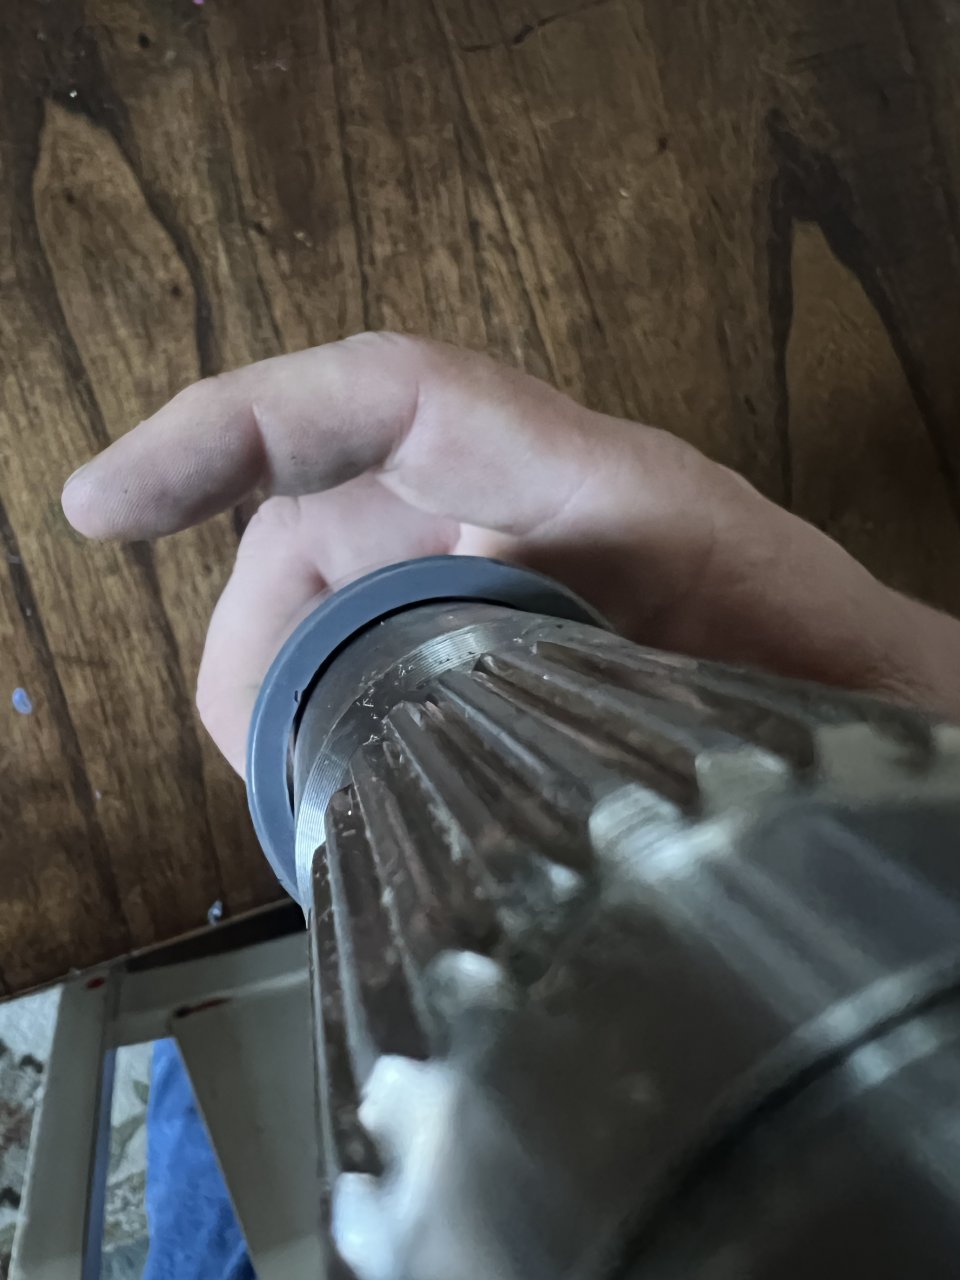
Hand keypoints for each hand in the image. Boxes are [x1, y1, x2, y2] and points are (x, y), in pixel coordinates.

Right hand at [62, 333, 959, 773]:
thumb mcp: (731, 682)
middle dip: (260, 632)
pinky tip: (337, 775)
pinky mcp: (495, 621)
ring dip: (288, 682)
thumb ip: (604, 662)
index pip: (382, 401)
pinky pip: (370, 634)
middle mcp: (526, 499)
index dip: (228, 430)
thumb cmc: (831, 683)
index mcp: (591, 484)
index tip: (107, 501)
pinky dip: (329, 698)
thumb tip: (452, 668)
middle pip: (323, 512)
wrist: (876, 717)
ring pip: (330, 585)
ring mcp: (503, 559)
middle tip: (253, 754)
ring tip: (296, 787)